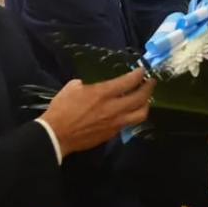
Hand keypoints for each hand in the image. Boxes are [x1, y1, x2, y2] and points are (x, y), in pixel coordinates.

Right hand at [39, 69, 154, 156]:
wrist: (57, 135)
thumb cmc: (62, 108)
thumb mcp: (73, 87)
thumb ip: (89, 83)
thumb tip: (94, 84)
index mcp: (103, 93)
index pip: (129, 81)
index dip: (138, 75)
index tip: (142, 71)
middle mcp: (114, 108)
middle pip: (140, 98)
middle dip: (148, 88)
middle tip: (151, 82)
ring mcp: (115, 123)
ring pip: (140, 115)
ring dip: (145, 105)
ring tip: (144, 99)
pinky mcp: (112, 133)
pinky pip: (128, 123)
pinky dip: (132, 115)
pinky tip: (129, 112)